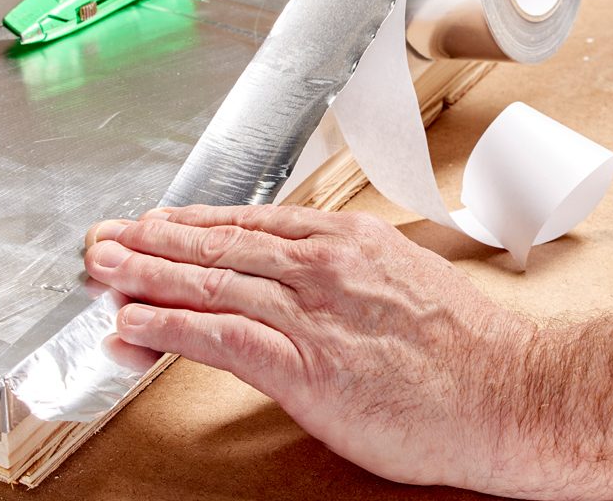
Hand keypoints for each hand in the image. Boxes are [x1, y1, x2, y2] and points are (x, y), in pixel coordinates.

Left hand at [84, 205, 536, 490]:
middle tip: (106, 236)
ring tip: (103, 267)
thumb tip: (314, 283)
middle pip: (219, 244)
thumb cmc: (468, 349)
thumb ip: (352, 277)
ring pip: (208, 281)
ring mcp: (309, 310)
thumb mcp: (406, 284)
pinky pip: (219, 336)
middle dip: (153, 239)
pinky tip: (134, 322)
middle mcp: (321, 264)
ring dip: (145, 273)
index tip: (159, 222)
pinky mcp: (303, 362)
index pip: (252, 224)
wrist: (509, 390)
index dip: (196, 223)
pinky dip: (169, 325)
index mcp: (348, 241)